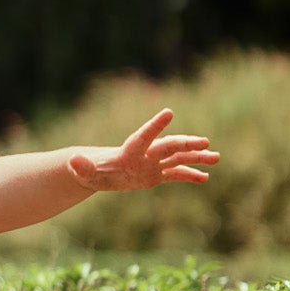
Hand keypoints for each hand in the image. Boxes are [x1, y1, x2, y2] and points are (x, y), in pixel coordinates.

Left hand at [68, 110, 218, 192]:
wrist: (99, 172)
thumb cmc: (90, 171)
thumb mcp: (84, 172)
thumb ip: (81, 166)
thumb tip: (73, 160)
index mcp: (129, 151)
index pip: (144, 137)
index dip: (155, 126)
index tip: (168, 112)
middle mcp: (145, 154)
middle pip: (168, 147)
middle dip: (185, 144)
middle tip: (204, 142)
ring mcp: (153, 163)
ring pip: (178, 158)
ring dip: (196, 157)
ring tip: (216, 157)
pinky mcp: (156, 174)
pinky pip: (176, 174)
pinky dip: (189, 175)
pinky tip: (205, 178)